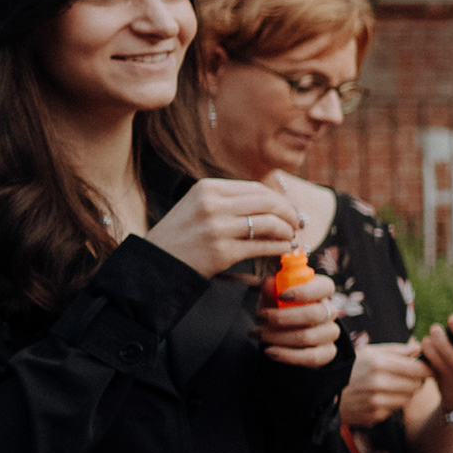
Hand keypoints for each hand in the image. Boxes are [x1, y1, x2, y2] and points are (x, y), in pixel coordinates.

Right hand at [149, 179, 306, 278]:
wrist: (154, 264)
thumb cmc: (181, 235)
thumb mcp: (197, 205)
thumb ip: (229, 200)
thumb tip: (273, 201)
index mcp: (207, 188)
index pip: (257, 189)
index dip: (279, 199)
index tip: (290, 209)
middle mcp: (212, 205)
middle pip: (268, 203)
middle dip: (290, 214)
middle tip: (298, 224)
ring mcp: (217, 228)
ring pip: (270, 224)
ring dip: (287, 232)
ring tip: (291, 238)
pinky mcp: (222, 252)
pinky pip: (263, 246)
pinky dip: (280, 247)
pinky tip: (285, 250)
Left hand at [255, 277, 342, 367]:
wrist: (284, 336)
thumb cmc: (279, 310)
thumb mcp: (271, 299)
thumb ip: (270, 292)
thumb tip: (269, 282)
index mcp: (321, 292)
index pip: (325, 287)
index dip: (305, 291)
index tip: (280, 295)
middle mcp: (330, 312)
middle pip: (315, 314)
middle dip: (283, 317)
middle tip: (259, 317)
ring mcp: (330, 333)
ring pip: (308, 337)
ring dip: (277, 337)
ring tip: (256, 334)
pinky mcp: (327, 353)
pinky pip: (311, 357)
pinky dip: (287, 355)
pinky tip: (269, 351)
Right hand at [341, 338, 430, 426]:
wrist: (321, 393)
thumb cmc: (348, 368)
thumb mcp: (368, 352)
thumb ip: (397, 350)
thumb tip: (420, 347)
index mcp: (378, 364)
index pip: (419, 369)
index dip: (427, 368)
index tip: (428, 367)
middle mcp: (378, 384)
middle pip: (417, 385)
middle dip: (416, 380)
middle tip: (407, 376)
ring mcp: (375, 403)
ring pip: (408, 399)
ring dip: (405, 393)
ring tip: (390, 386)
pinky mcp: (373, 417)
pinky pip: (394, 410)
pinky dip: (391, 404)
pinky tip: (378, 398)